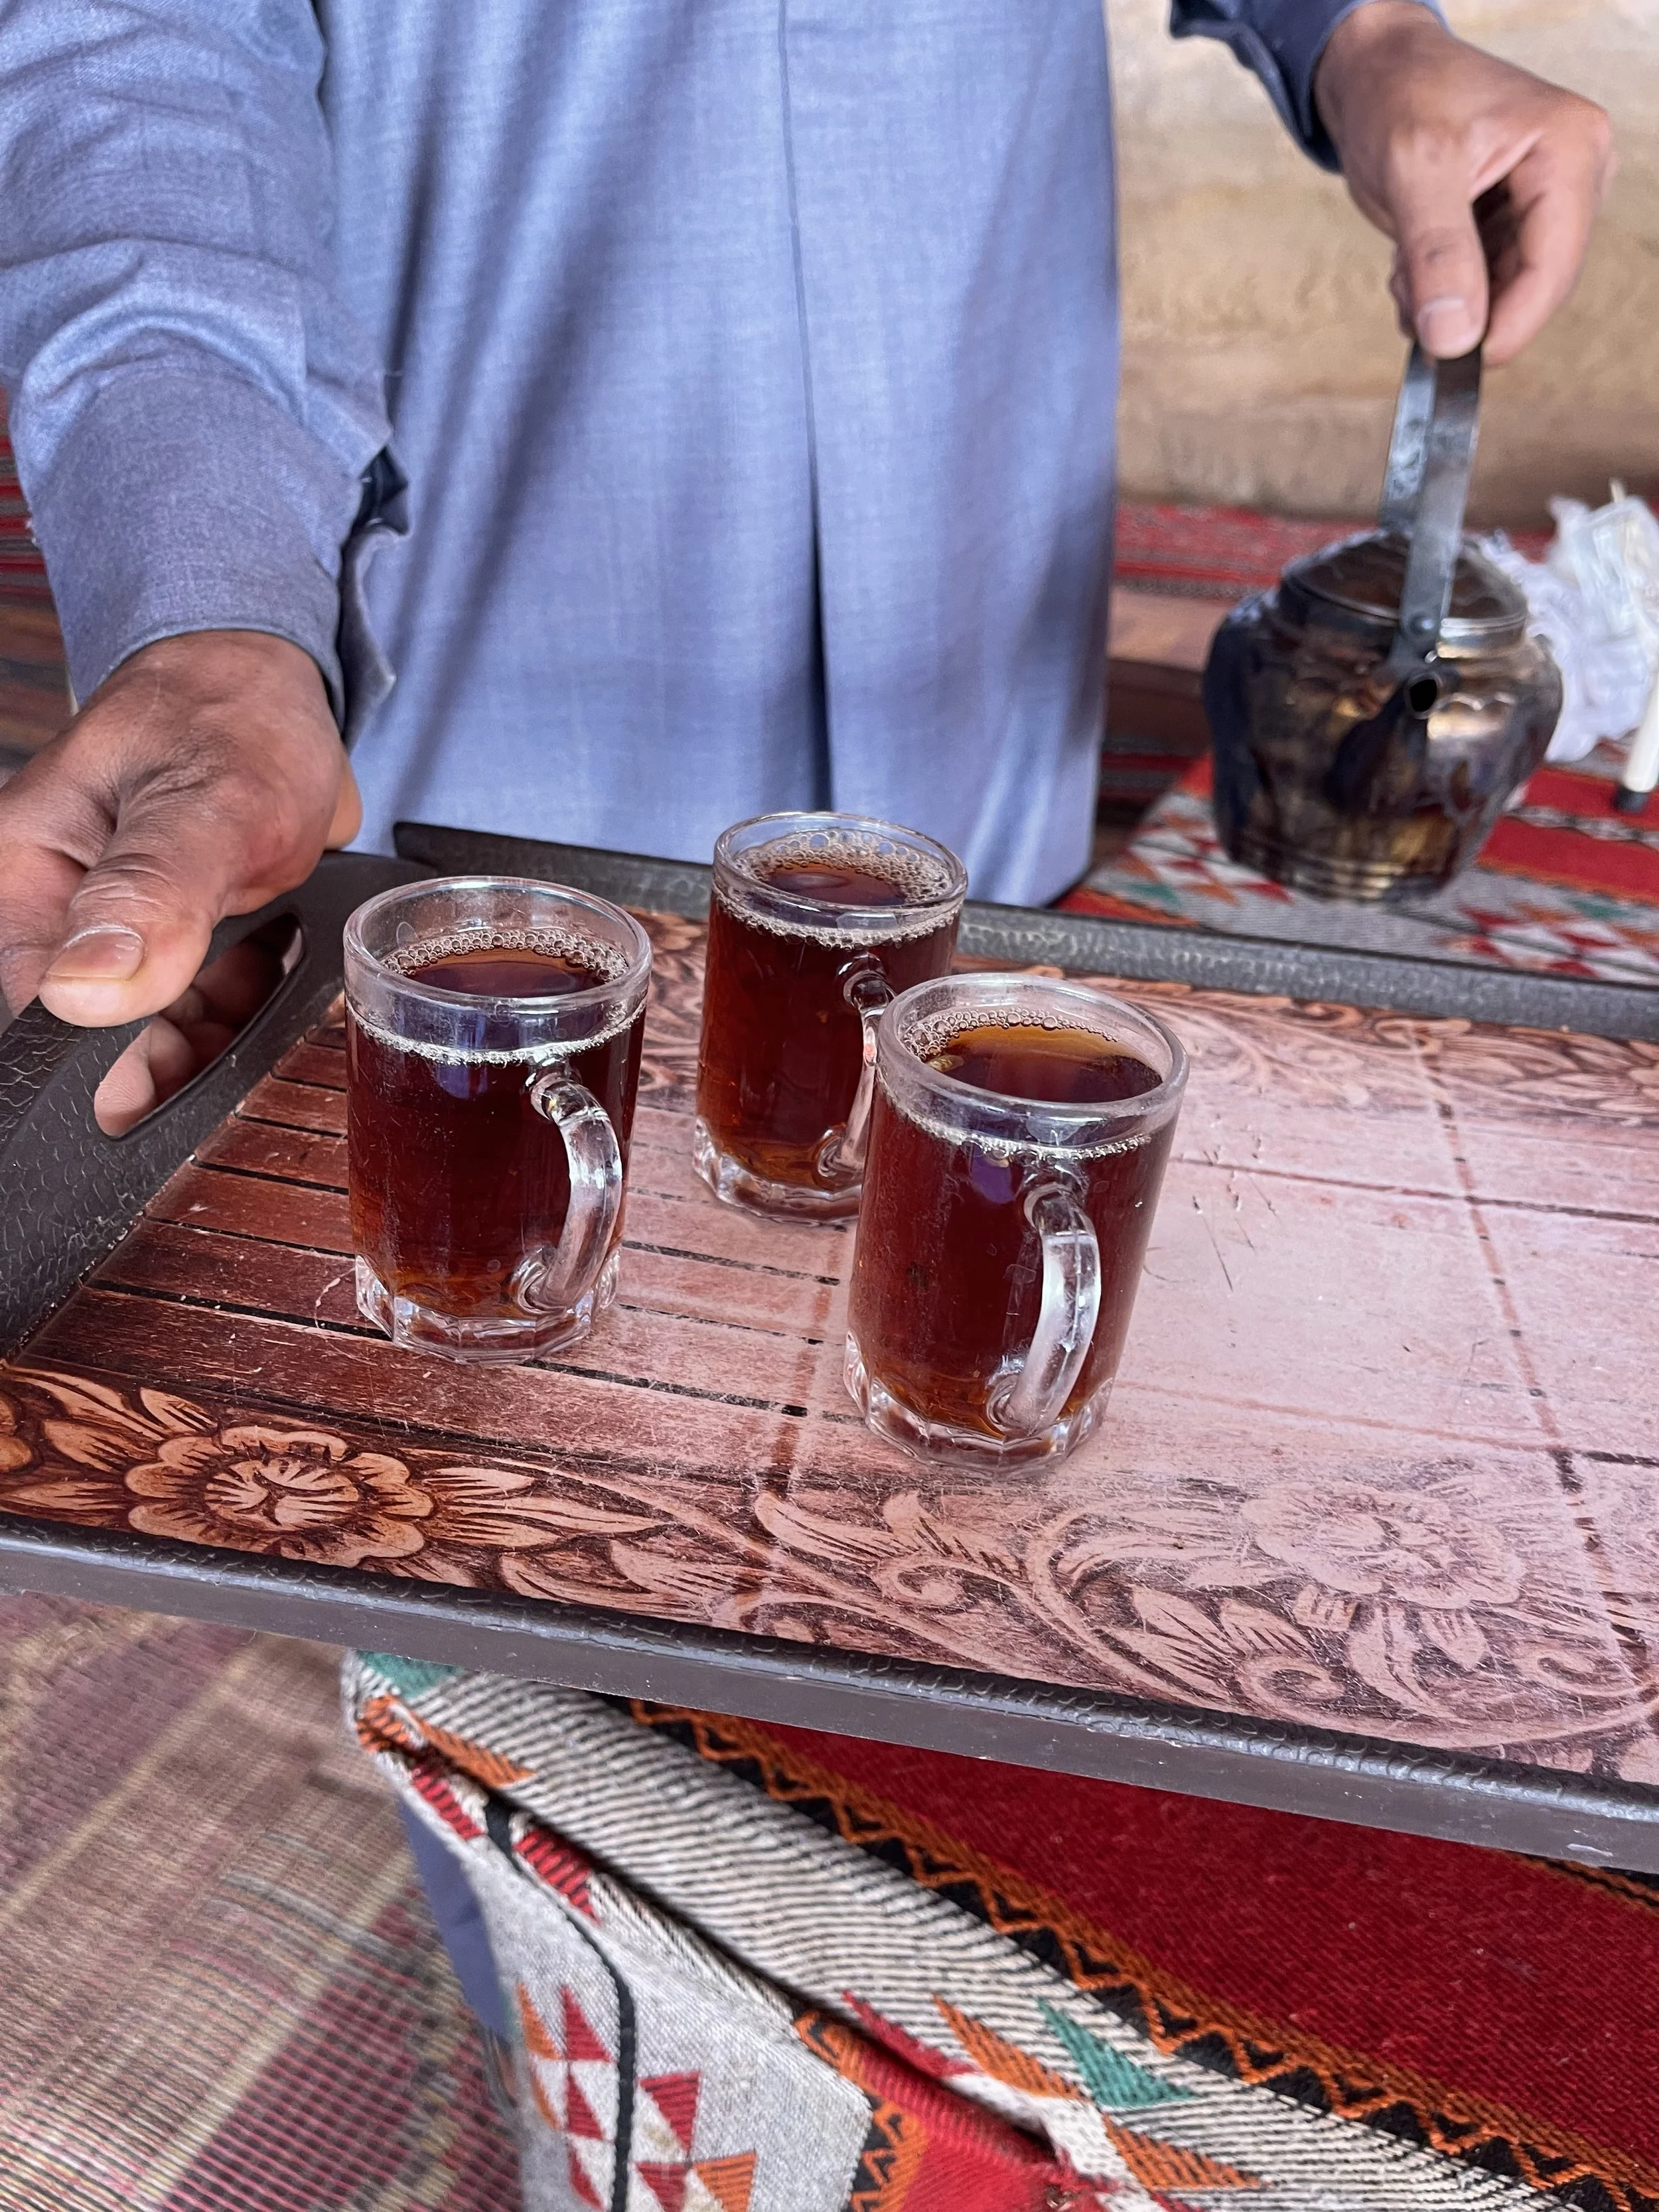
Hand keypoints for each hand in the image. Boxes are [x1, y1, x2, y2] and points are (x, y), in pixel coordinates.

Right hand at [0, 629, 358, 1030]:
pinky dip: (235, 1012)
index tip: (152, 1079)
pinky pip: (193, 1016)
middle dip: (162, 1058)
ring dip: (207, 1036)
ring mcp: (116, 938)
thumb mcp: (206, 803)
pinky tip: (263, 970)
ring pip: (149, 1040)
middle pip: (91, 1045)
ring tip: (250, 973)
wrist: (274, 691)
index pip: (35, 1015)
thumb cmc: (232, 720)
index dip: (94, 1070)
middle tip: (224, 1022)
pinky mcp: (168, 948)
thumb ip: (149, 893)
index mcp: (27, 881)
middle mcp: (60, 918)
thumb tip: (84, 988)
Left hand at [1315, 1, 1612, 365]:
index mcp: (1570, 149)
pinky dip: (1442, 293)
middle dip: (1467, 308)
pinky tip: (1411, 268)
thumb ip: (1438, 256)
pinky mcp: (1515, 222)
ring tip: (1404, 270)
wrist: (1377, 75)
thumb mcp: (1414, 170)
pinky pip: (1486, 286)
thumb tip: (1457, 337)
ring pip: (1506, 294)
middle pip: (1535, 286)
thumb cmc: (1400, 95)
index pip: (1554, 267)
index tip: (1455, 363)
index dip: (1507, 327)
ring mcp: (1547, 201)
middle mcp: (1574, 174)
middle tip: (1408, 293)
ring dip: (1448, 303)